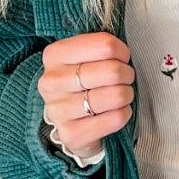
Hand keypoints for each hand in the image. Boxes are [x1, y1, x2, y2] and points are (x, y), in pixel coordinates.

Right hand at [39, 32, 134, 162]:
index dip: (122, 52)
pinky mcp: (70, 134)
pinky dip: (124, 114)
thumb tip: (122, 52)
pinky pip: (115, 119)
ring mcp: (58, 110)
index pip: (105, 45)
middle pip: (112, 71)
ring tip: (121, 96)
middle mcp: (52, 82)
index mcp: (54, 55)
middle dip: (127, 75)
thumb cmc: (82, 83)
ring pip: (116, 95)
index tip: (122, 58)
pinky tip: (116, 112)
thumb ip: (101, 47)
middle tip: (124, 79)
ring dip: (126, 95)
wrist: (71, 121)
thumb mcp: (85, 57)